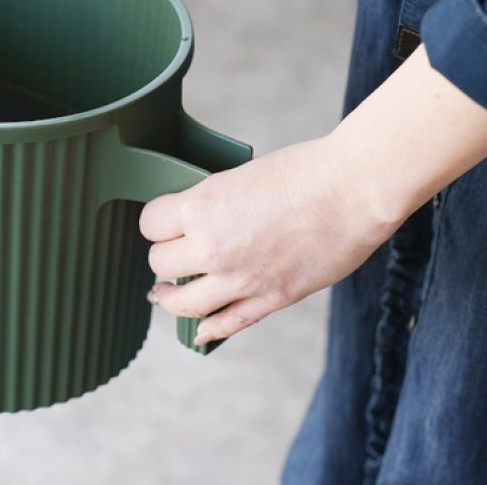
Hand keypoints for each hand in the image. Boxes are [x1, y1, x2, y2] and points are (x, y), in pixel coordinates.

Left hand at [139, 137, 397, 345]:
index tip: (164, 220)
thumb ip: (210, 204)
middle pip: (159, 262)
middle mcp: (212, 247)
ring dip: (172, 295)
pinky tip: (201, 329)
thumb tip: (192, 221)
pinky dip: (209, 329)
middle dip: (164, 254)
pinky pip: (227, 324)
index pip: (149, 224)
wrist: (352, 190)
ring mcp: (240, 279)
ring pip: (181, 303)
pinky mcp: (270, 300)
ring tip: (167, 291)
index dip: (156, 221)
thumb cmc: (301, 172)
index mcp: (200, 208)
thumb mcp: (237, 177)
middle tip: (174, 248)